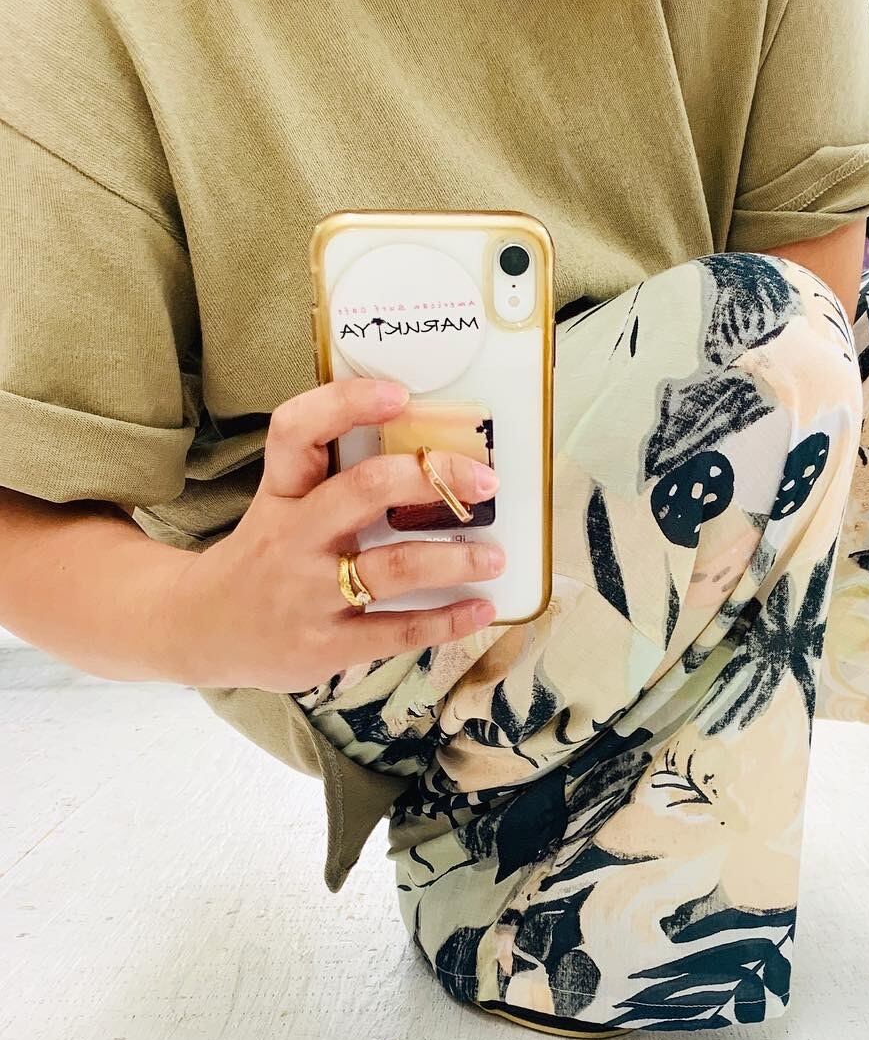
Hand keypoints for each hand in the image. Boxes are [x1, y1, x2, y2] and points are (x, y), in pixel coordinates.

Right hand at [163, 379, 502, 692]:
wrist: (200, 631)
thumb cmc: (260, 560)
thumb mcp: (277, 507)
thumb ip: (329, 481)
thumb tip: (422, 453)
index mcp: (281, 494)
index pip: (296, 431)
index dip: (345, 404)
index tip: (400, 395)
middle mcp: (293, 537)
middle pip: (363, 490)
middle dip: (432, 479)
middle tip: (484, 481)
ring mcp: (309, 593)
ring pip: (393, 566)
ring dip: (455, 559)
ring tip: (496, 555)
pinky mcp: (325, 644)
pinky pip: (397, 630)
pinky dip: (447, 620)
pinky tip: (481, 609)